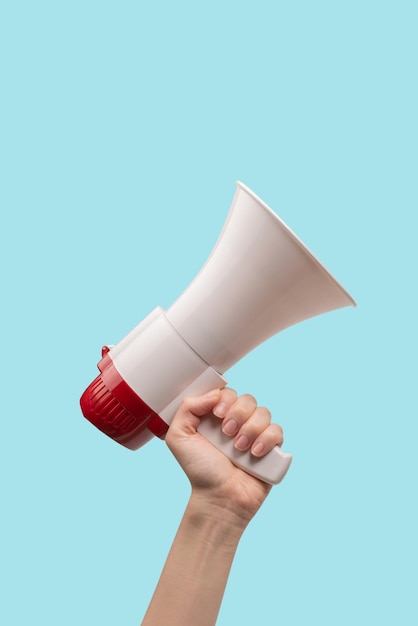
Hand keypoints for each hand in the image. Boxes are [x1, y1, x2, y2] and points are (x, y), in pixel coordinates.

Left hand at [165, 388, 283, 523]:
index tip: (217, 414)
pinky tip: (254, 454)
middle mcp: (237, 422)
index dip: (225, 399)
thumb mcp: (179, 437)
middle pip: (247, 399)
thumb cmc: (200, 470)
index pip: (228, 393)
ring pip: (263, 413)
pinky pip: (277, 431)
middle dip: (238, 414)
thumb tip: (214, 394)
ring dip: (251, 429)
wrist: (219, 498)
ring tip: (239, 448)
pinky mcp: (271, 448)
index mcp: (217, 417)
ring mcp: (255, 434)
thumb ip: (187, 408)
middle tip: (227, 433)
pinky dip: (266, 440)